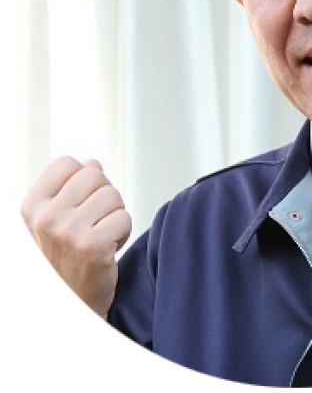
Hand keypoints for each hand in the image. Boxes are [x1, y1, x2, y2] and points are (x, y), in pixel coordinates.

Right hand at [21, 156, 131, 318]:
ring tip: (99, 238)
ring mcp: (67, 232)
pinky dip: (123, 233)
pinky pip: (125, 218)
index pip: (67, 163)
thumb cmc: (67, 258)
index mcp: (31, 206)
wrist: (70, 305)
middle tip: (93, 224)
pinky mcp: (92, 246)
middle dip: (103, 197)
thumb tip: (94, 162)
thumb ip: (73, 189)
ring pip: (113, 195)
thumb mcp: (58, 221)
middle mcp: (45, 218)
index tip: (78, 206)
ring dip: (114, 216)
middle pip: (95, 175)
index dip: (83, 180)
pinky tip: (107, 250)